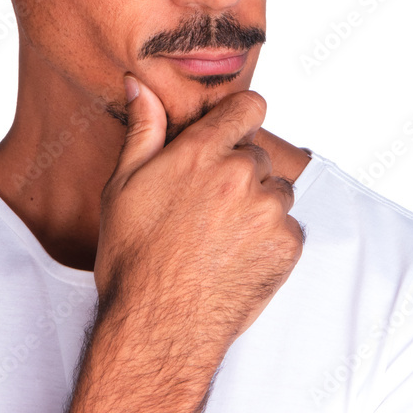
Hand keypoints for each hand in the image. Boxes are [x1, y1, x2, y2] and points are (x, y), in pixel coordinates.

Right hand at [94, 76, 304, 351]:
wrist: (158, 328)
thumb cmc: (133, 257)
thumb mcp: (123, 186)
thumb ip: (142, 129)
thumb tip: (139, 84)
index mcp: (201, 152)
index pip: (249, 107)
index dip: (239, 119)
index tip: (227, 137)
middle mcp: (241, 174)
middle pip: (258, 154)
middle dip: (239, 171)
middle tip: (206, 207)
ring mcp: (269, 211)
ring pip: (277, 190)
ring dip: (258, 204)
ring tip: (220, 236)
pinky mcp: (289, 246)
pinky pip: (289, 227)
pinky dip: (270, 239)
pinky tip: (236, 258)